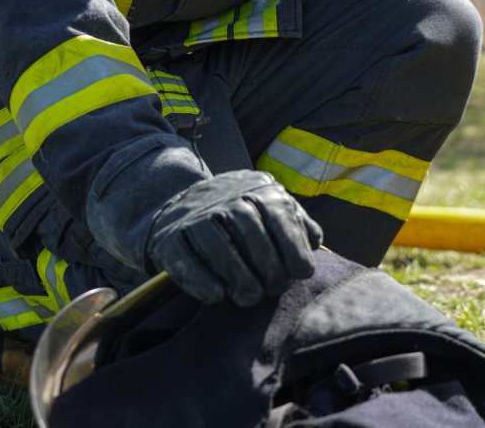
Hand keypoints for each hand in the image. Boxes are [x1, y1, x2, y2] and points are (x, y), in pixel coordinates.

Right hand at [145, 169, 322, 306]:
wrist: (181, 209)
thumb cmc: (239, 217)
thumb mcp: (270, 207)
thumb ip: (295, 222)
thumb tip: (314, 241)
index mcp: (256, 188)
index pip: (280, 213)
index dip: (294, 247)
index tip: (301, 273)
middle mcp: (225, 196)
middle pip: (250, 228)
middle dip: (268, 265)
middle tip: (273, 290)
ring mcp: (195, 215)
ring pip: (219, 244)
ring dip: (238, 276)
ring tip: (249, 296)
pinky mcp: (170, 237)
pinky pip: (185, 259)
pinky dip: (202, 280)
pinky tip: (217, 295)